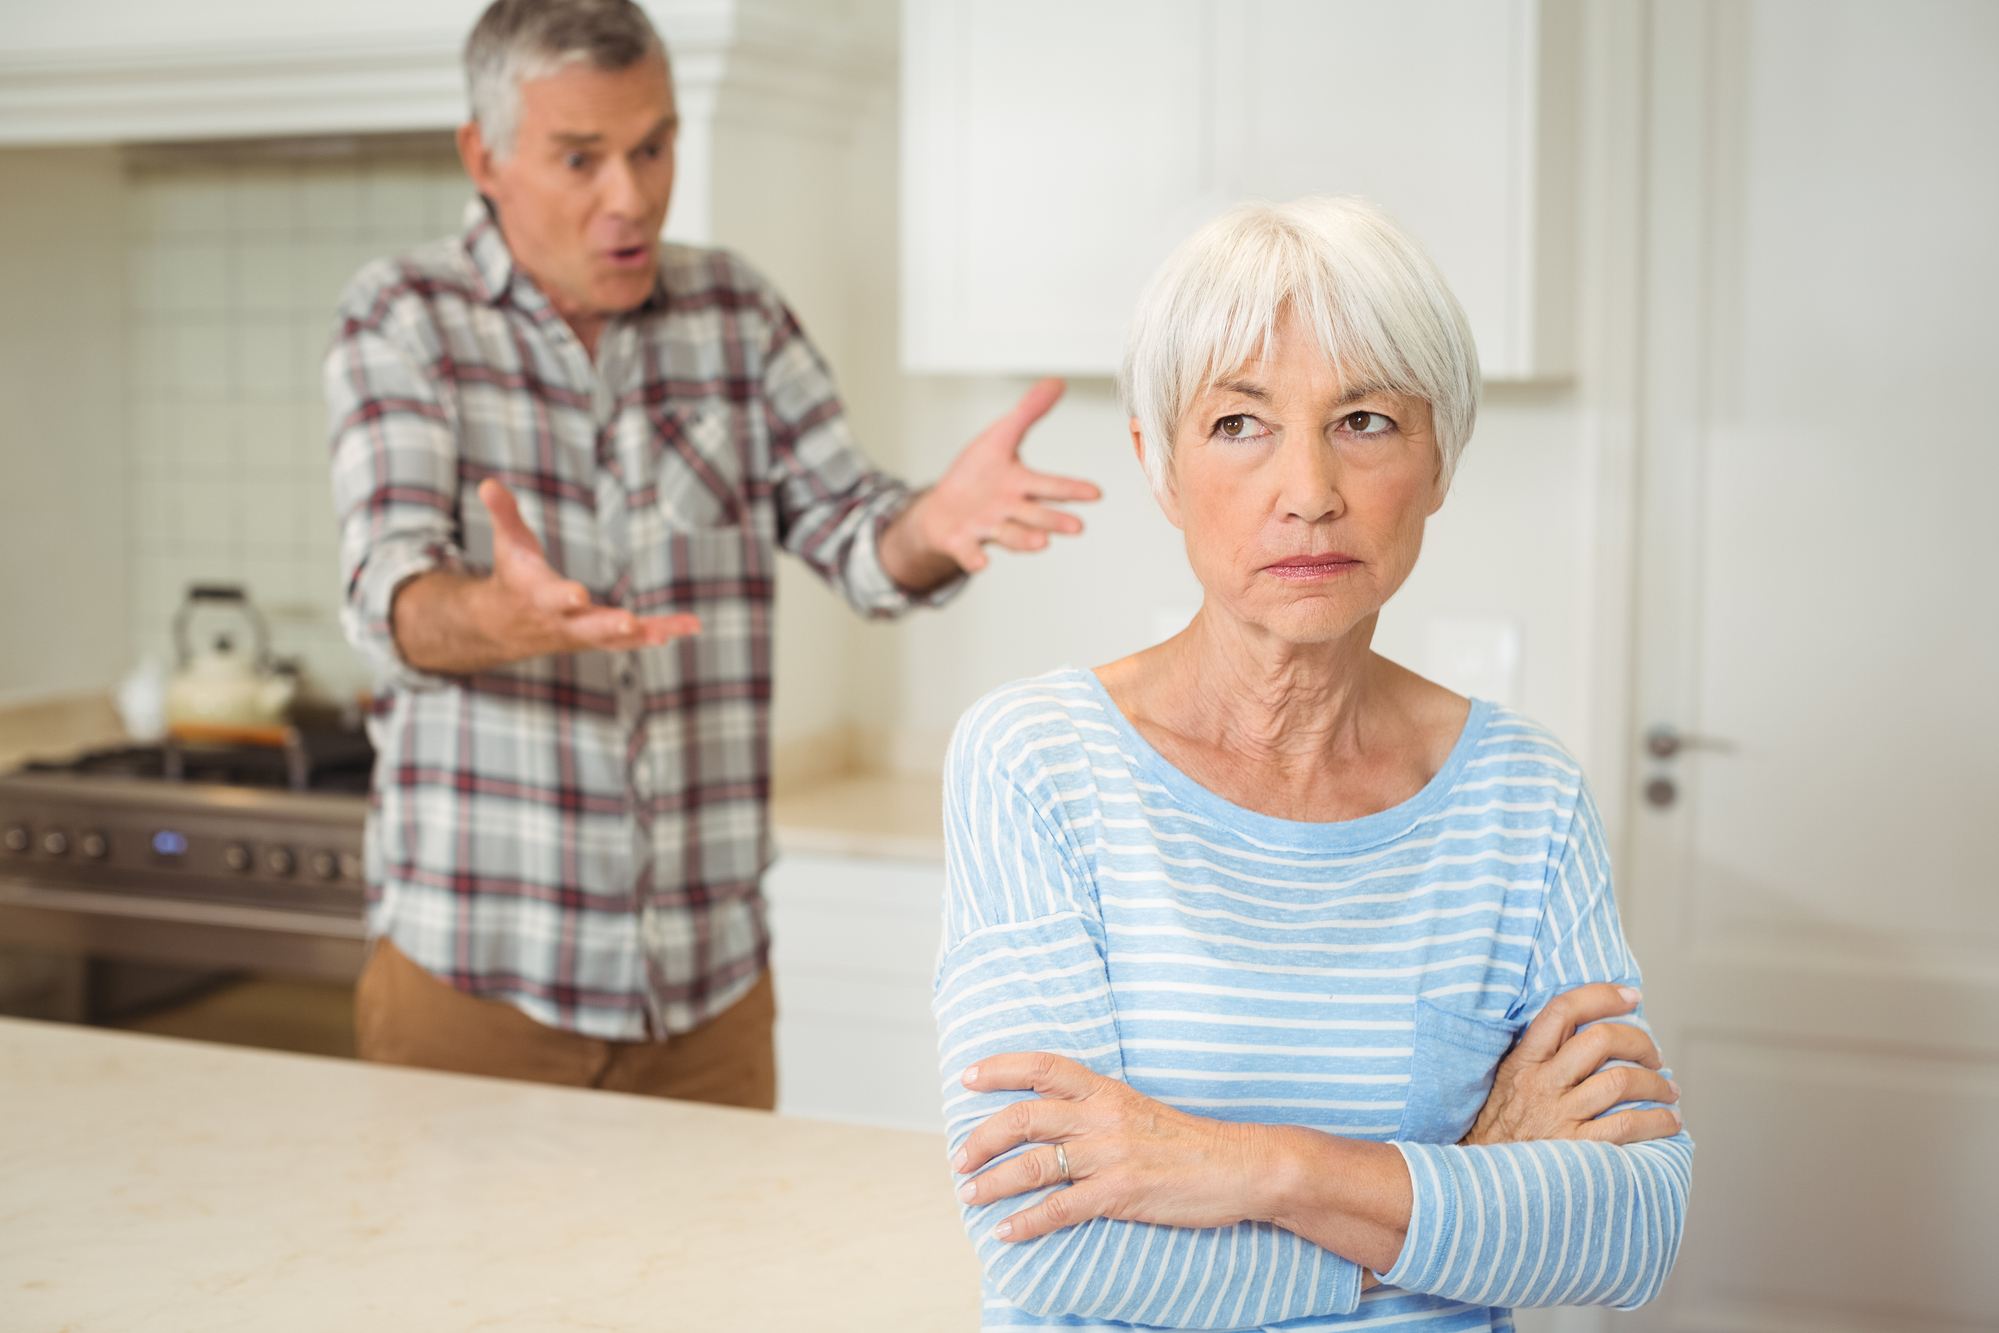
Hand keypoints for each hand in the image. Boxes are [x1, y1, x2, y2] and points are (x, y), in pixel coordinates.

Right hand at [391, 480, 701, 673]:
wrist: (503, 627)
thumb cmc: (513, 576)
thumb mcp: (508, 543)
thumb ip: (503, 514)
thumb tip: (487, 484)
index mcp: (537, 596)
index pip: (550, 597)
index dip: (563, 597)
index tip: (578, 595)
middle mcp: (562, 621)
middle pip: (586, 626)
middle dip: (607, 625)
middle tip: (628, 622)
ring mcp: (583, 635)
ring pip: (617, 639)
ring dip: (647, 633)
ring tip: (678, 629)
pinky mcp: (601, 639)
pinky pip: (633, 640)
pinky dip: (661, 632)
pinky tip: (691, 626)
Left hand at [877, 378, 1101, 588]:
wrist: (943, 510)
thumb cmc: (977, 475)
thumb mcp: (1000, 437)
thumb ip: (1029, 413)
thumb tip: (1057, 381)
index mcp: (1020, 485)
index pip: (1050, 486)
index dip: (1072, 489)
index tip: (1096, 494)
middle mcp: (1009, 509)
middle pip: (1034, 514)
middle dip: (1054, 520)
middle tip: (1076, 527)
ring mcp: (986, 527)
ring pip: (1009, 534)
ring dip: (1024, 539)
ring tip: (1042, 543)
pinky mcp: (962, 542)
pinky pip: (969, 552)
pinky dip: (974, 558)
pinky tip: (982, 563)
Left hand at [954, 1053, 1410, 1274]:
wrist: (1242, 1165)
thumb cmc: (1191, 1143)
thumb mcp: (1140, 1110)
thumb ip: (1099, 1112)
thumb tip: (1056, 1123)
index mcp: (1107, 1091)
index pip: (1043, 1066)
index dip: (1000, 1069)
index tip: (967, 1078)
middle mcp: (1102, 1117)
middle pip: (1024, 1117)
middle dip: (981, 1137)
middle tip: (958, 1156)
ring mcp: (1110, 1155)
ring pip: (1034, 1164)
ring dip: (993, 1181)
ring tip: (969, 1194)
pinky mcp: (1121, 1193)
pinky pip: (1060, 1209)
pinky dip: (1027, 1222)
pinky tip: (1006, 1231)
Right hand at [1462, 983, 1683, 1146]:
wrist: (1483, 1180)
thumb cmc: (1501, 1129)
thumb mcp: (1508, 1081)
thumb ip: (1541, 1057)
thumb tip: (1590, 1034)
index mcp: (1524, 1061)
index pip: (1562, 1010)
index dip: (1601, 996)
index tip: (1630, 997)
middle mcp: (1542, 1083)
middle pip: (1600, 1041)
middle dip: (1640, 1042)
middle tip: (1654, 1055)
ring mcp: (1558, 1115)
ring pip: (1620, 1081)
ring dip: (1656, 1083)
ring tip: (1668, 1090)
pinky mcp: (1575, 1147)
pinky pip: (1626, 1125)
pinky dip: (1657, 1121)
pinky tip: (1668, 1122)